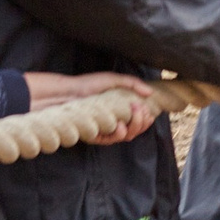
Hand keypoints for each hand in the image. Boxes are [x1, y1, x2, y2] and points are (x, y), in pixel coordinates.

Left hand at [25, 72, 157, 143]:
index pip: (137, 121)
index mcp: (120, 111)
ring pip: (125, 137)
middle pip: (134, 130)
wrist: (69, 91)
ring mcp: (104, 130)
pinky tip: (121, 126)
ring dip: (134, 127)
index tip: (148, 111)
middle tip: (141, 110)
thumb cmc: (89, 84)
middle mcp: (113, 122)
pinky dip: (118, 134)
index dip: (145, 119)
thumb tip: (150, 92)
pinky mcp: (94, 135)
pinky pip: (110, 140)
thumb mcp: (113, 79)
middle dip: (142, 122)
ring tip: (134, 114)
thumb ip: (133, 84)